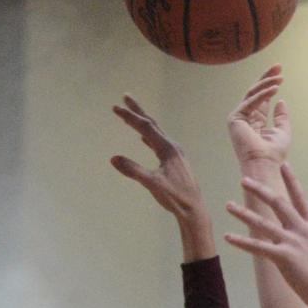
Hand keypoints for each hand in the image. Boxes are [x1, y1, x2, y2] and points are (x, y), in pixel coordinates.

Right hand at [111, 96, 214, 260]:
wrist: (194, 210)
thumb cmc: (175, 198)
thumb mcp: (152, 184)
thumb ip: (133, 170)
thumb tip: (113, 158)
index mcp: (168, 149)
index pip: (146, 127)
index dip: (130, 117)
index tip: (115, 108)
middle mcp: (173, 148)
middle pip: (152, 124)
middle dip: (138, 111)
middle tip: (125, 97)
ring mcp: (175, 154)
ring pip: (156, 133)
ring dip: (143, 123)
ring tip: (133, 114)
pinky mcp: (175, 163)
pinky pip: (159, 144)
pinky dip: (149, 137)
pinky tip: (143, 138)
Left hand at [225, 164, 307, 307]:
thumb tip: (299, 244)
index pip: (301, 198)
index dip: (292, 180)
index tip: (284, 165)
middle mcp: (302, 230)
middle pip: (278, 202)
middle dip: (260, 189)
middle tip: (244, 179)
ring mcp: (293, 242)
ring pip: (263, 222)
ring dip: (243, 213)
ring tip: (228, 205)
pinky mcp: (284, 257)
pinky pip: (258, 247)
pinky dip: (241, 242)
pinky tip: (228, 237)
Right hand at [227, 66, 290, 169]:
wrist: (265, 165)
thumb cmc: (274, 154)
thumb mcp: (283, 132)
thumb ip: (281, 117)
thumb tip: (280, 100)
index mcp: (255, 121)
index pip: (262, 98)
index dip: (270, 84)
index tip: (280, 72)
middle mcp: (245, 118)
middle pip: (255, 92)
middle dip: (266, 78)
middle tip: (278, 66)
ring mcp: (238, 118)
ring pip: (252, 94)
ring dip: (267, 84)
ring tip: (280, 78)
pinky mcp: (235, 119)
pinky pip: (250, 102)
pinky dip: (263, 94)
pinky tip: (275, 89)